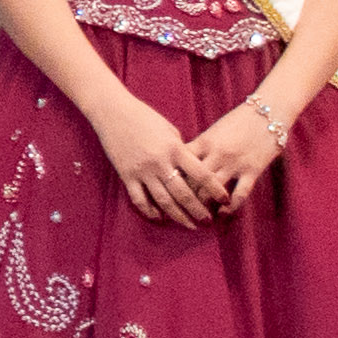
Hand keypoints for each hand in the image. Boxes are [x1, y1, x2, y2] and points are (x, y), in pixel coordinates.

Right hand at [91, 86, 221, 226]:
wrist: (113, 112)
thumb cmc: (144, 117)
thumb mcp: (170, 130)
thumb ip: (181, 150)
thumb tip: (189, 169)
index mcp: (175, 148)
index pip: (201, 174)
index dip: (215, 189)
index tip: (225, 199)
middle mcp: (160, 162)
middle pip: (184, 193)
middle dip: (198, 210)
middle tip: (208, 221)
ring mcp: (143, 171)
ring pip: (163, 201)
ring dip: (178, 216)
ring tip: (189, 225)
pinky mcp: (127, 175)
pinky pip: (139, 199)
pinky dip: (150, 211)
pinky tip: (159, 217)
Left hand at [176, 93, 297, 216]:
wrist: (268, 112)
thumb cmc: (239, 120)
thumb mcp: (214, 130)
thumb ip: (200, 146)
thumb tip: (182, 161)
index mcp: (204, 142)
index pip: (181, 163)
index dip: (172, 177)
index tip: (168, 189)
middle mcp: (217, 154)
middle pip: (193, 180)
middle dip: (185, 196)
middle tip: (180, 208)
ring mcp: (234, 164)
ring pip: (212, 190)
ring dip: (204, 205)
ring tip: (199, 215)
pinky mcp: (252, 171)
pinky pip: (239, 194)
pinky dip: (230, 207)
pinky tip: (223, 213)